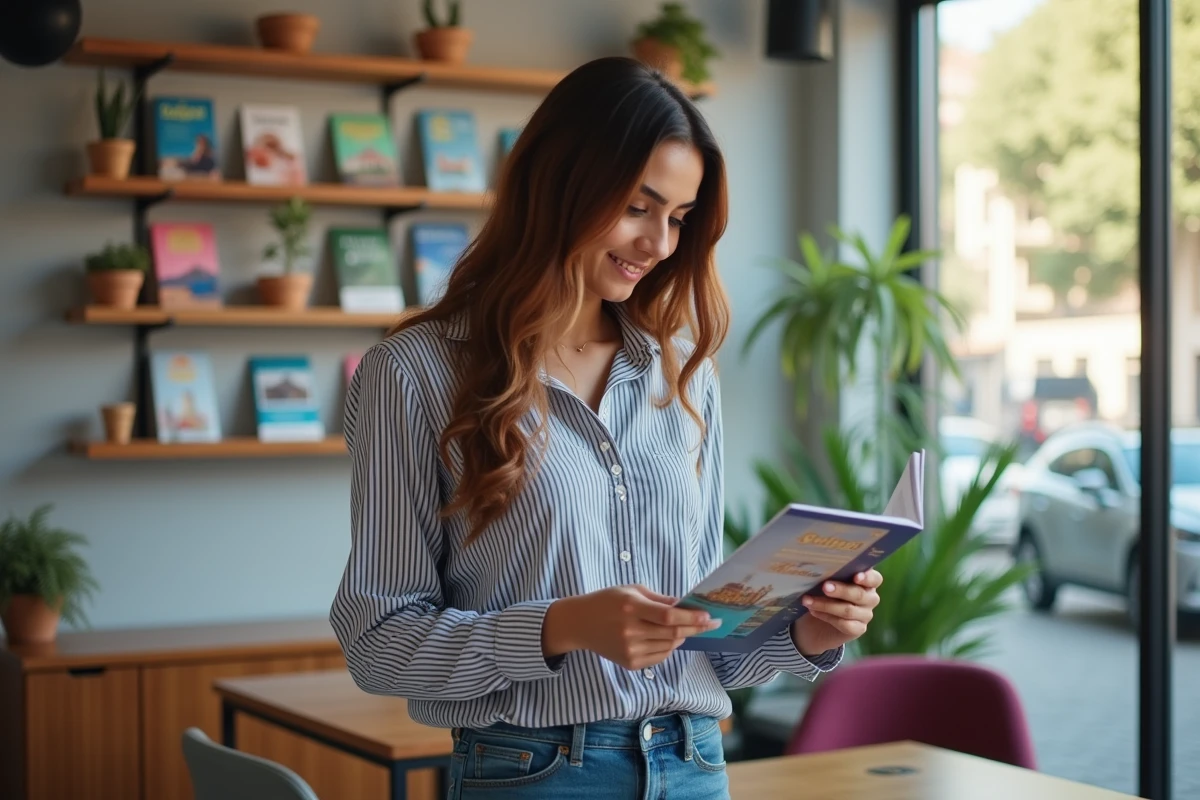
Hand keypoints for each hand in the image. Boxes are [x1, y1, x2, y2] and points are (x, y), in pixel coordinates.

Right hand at [542, 585, 721, 669]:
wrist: (579, 623)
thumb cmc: (608, 601)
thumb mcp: (632, 591)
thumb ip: (660, 600)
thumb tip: (686, 606)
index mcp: (630, 608)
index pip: (668, 617)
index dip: (691, 618)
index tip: (709, 617)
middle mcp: (630, 631)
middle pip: (672, 634)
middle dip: (695, 628)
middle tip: (711, 624)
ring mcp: (629, 650)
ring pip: (669, 647)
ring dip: (682, 638)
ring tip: (685, 628)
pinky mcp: (629, 663)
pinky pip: (659, 657)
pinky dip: (669, 648)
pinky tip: (668, 639)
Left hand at [791, 570, 882, 656]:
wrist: (819, 622)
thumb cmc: (825, 593)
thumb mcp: (828, 581)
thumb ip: (831, 574)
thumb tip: (818, 566)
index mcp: (867, 581)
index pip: (875, 579)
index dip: (867, 577)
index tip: (856, 576)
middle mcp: (870, 598)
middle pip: (859, 594)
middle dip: (840, 590)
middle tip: (824, 587)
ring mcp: (866, 615)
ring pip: (848, 610)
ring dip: (825, 605)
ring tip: (808, 600)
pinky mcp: (858, 629)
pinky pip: (845, 624)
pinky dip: (826, 617)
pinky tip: (813, 611)